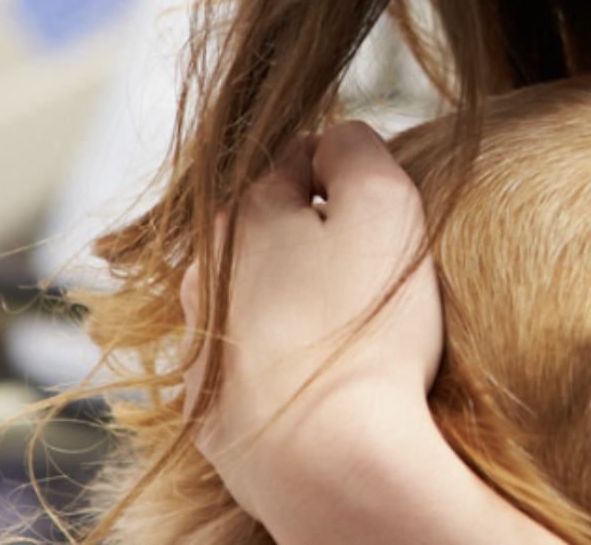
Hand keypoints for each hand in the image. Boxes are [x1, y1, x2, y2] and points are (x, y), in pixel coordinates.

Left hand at [180, 121, 442, 515]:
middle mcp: (204, 273)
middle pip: (270, 230)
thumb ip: (358, 148)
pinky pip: (254, 365)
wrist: (327, 458)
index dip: (351, 174)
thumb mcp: (385, 206)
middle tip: (378, 271)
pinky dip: (284, 363)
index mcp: (241, 215)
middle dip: (317, 237)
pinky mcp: (213, 409)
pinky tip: (326, 381)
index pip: (299, 158)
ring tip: (352, 332)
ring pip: (256, 298)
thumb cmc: (364, 328)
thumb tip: (338, 133)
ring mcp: (202, 345)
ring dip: (296, 301)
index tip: (388, 209)